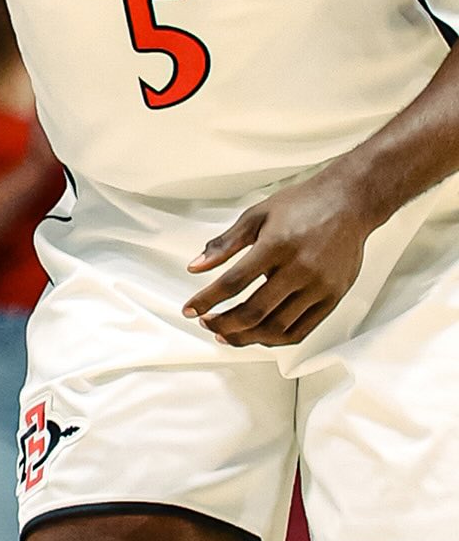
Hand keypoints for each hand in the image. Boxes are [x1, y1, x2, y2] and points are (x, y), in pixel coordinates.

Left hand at [184, 162, 372, 344]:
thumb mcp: (257, 215)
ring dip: (245, 337)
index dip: (207, 300)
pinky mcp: (333, 297)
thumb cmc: (303, 205)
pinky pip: (300, 331)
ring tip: (226, 333)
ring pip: (276, 327)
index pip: (234, 282)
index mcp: (278, 245)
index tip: (190, 310)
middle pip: (254, 312)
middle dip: (223, 324)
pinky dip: (274, 339)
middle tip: (206, 323)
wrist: (350, 201)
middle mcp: (301, 268)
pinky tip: (256, 335)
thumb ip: (225, 244)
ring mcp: (320, 286)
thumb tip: (195, 266)